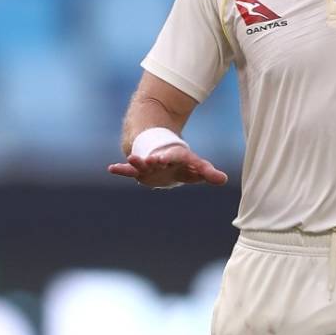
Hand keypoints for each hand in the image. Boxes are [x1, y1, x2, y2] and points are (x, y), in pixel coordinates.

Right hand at [108, 144, 227, 188]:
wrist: (162, 155)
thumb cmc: (181, 164)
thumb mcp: (195, 167)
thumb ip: (207, 173)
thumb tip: (224, 179)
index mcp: (175, 157)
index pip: (175, 157)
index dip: (170, 157)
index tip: (163, 159)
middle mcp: (160, 160)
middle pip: (157, 159)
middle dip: (155, 160)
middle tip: (152, 159)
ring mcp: (148, 165)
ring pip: (142, 164)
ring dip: (138, 163)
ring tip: (131, 159)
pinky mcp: (139, 171)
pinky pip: (129, 171)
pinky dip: (121, 170)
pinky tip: (111, 169)